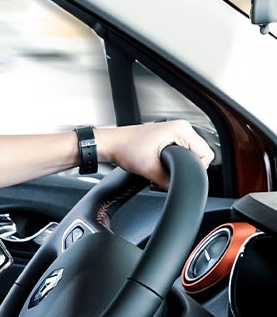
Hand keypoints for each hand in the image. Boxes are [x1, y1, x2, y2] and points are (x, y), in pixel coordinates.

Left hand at [96, 120, 213, 188]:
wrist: (111, 144)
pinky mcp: (169, 138)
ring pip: (191, 154)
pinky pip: (182, 152)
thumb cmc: (124, 148)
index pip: (206, 154)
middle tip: (169, 171)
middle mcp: (180, 128)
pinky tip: (162, 163)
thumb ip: (168, 181)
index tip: (181, 174)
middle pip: (199, 155)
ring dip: (181, 164)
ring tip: (163, 165)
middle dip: (188, 167)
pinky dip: (175, 161)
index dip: (195, 169)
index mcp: (181, 129)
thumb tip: (178, 189)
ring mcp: (175, 132)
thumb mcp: (149, 169)